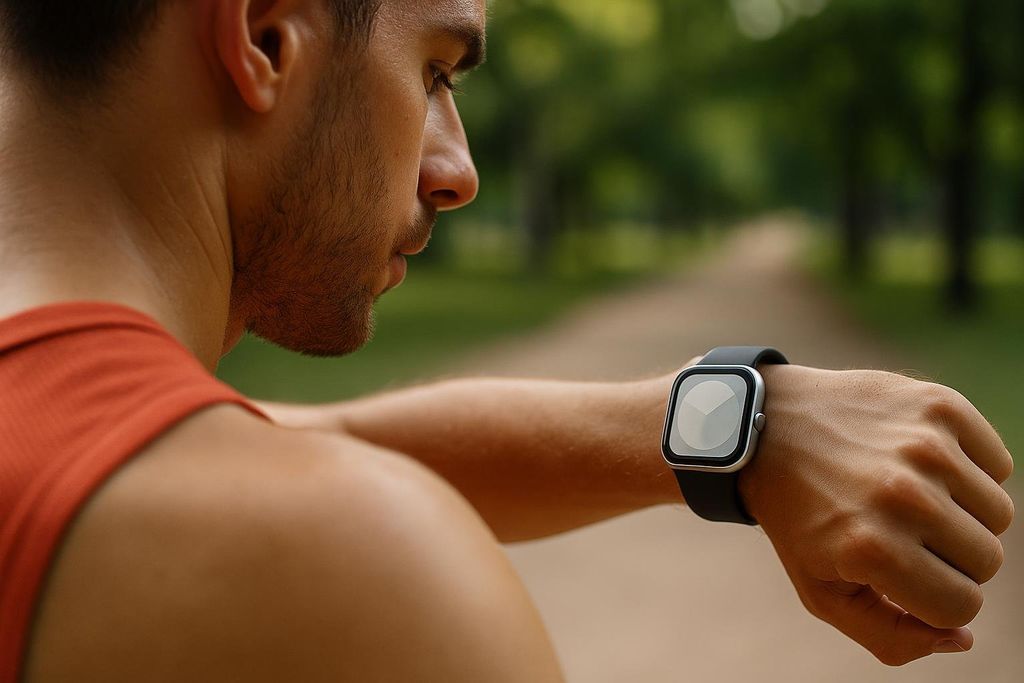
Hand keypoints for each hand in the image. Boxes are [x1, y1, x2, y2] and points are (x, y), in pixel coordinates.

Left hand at [739, 365, 1013, 665]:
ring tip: (910, 496)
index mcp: (872, 549)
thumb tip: (963, 638)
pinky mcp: (940, 406)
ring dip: (963, 514)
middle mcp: (903, 496)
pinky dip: (971, 470)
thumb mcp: (821, 590)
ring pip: (999, 513)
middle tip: (902, 531)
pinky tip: (922, 464)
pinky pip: (997, 463)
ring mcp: (925, 446)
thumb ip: (890, 636)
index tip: (899, 572)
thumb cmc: (797, 515)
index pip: (962, 606)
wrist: (768, 425)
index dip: (934, 598)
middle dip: (951, 558)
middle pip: (988, 560)